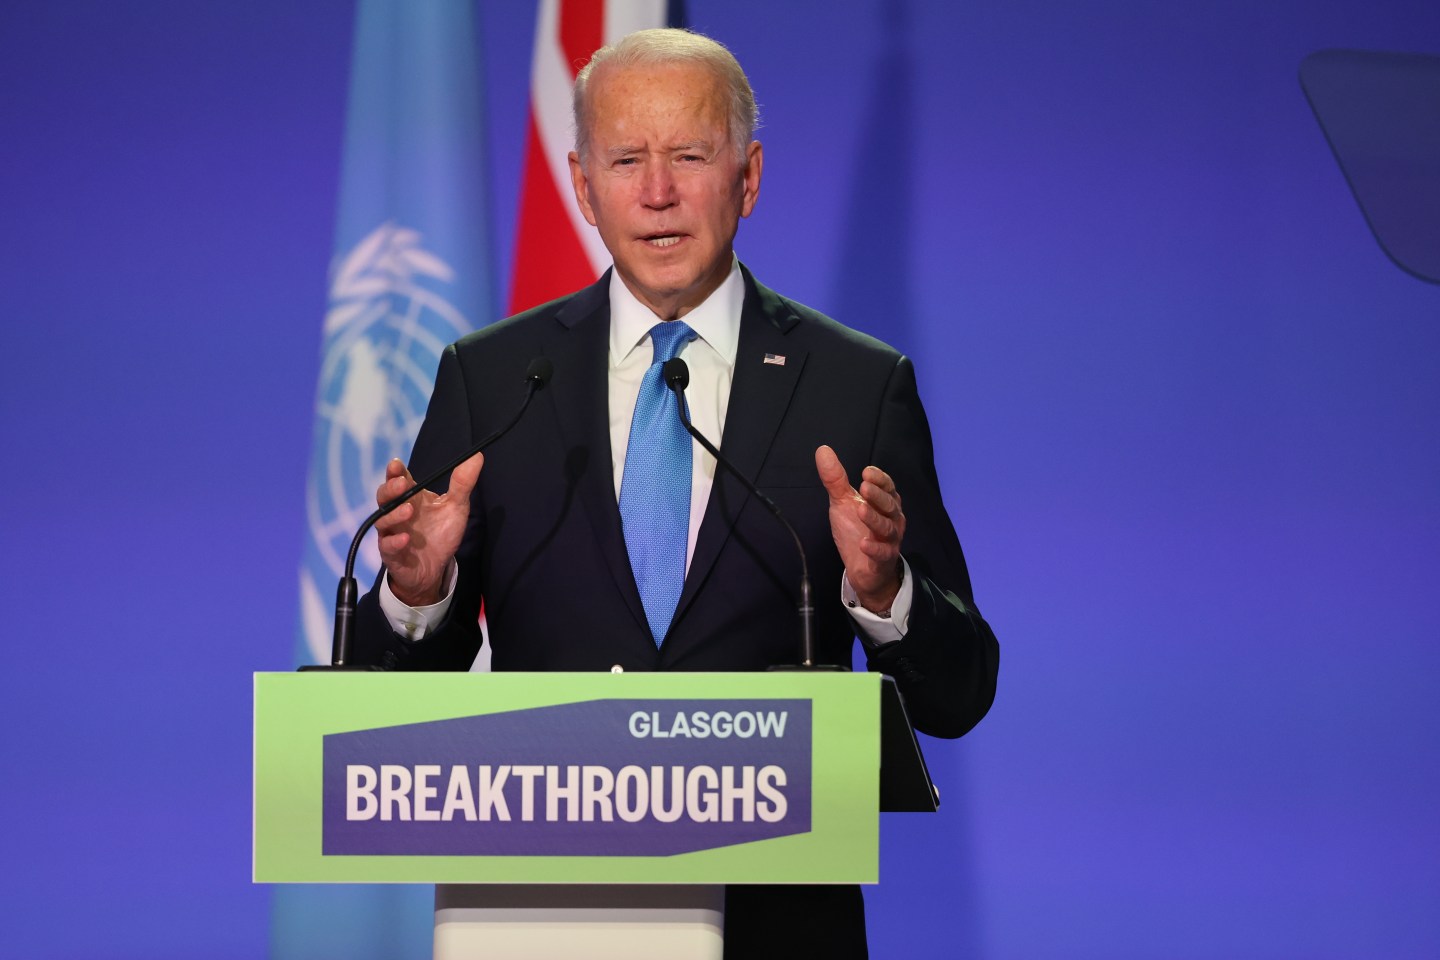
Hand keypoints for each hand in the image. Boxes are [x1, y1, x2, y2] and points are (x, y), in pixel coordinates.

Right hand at [373, 453, 482, 606]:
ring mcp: (392, 533)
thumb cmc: (441, 533)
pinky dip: (395, 542)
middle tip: (402, 484)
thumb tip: (477, 455)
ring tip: (408, 510)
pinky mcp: (392, 553)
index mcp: (411, 498)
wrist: (435, 568)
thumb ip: (463, 483)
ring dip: (394, 515)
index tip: (396, 464)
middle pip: (384, 497)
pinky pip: (387, 546)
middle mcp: (397, 513)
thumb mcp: (456, 507)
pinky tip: (405, 539)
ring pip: (383, 520)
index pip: (398, 480)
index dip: (395, 472)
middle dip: (390, 489)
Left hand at [815, 444, 904, 612]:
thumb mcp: (842, 503)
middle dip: (878, 496)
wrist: (864, 568)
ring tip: (861, 510)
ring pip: (887, 528)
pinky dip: (874, 549)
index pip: (887, 486)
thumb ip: (835, 479)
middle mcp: (892, 518)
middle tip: (863, 487)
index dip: (879, 479)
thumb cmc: (856, 530)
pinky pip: (882, 553)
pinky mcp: (883, 559)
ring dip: (874, 519)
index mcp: (884, 502)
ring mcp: (890, 540)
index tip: (866, 472)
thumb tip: (823, 450)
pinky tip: (863, 544)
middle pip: (890, 505)